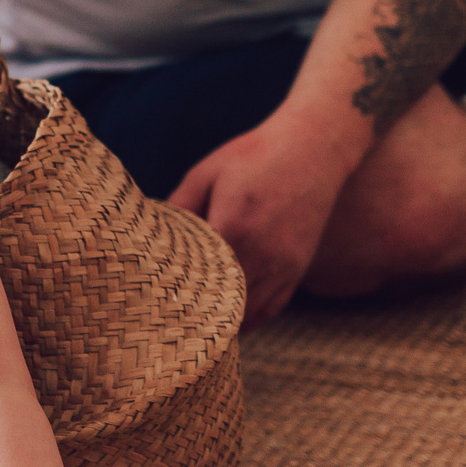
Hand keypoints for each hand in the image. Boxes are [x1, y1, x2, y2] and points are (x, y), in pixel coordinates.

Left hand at [171, 111, 354, 327]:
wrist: (313, 148)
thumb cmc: (253, 155)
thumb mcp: (205, 173)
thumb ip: (177, 207)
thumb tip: (151, 235)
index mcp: (232, 228)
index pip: (194, 276)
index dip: (172, 289)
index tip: (154, 295)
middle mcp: (261, 254)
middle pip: (219, 302)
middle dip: (193, 309)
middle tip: (168, 312)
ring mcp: (282, 266)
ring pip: (245, 313)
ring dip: (220, 318)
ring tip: (194, 318)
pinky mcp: (297, 269)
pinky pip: (270, 309)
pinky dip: (248, 318)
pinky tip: (228, 317)